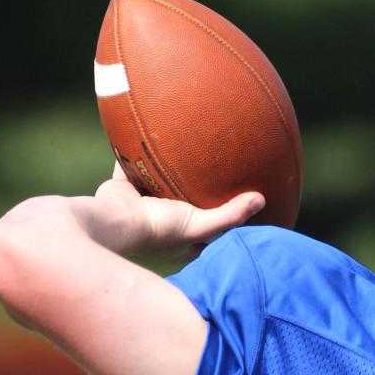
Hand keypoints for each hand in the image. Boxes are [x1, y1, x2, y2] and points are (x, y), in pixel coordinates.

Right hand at [92, 163, 264, 256]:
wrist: (113, 221)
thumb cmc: (158, 231)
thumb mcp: (200, 226)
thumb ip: (230, 215)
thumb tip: (261, 200)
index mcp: (180, 242)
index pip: (207, 231)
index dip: (222, 220)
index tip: (238, 201)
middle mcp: (161, 225)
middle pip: (184, 204)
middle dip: (196, 191)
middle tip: (214, 171)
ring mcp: (141, 206)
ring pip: (158, 184)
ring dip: (168, 170)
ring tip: (184, 149)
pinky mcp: (123, 189)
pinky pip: (133, 166)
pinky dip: (138, 151)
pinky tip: (150, 132)